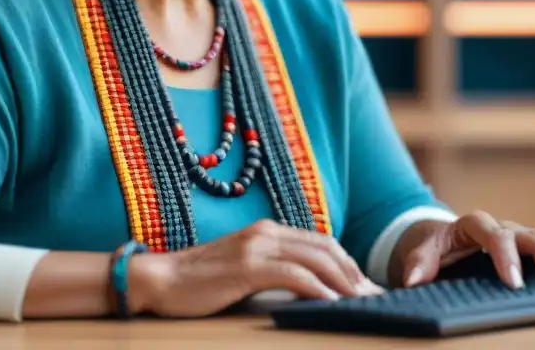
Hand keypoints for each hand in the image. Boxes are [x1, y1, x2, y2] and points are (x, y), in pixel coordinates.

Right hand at [128, 219, 383, 316]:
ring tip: (363, 302)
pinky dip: (318, 289)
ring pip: (316, 259)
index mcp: (268, 230)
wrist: (160, 279)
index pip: (320, 242)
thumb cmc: (200, 282)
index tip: (365, 287)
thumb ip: (272, 269)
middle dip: (354, 273)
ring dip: (344, 282)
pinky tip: (333, 304)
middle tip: (375, 297)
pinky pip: (295, 275)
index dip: (347, 263)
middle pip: (325, 248)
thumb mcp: (243, 268)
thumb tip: (308, 289)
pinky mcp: (248, 266)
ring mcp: (257, 246)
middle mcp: (267, 231)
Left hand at [397, 210, 534, 290]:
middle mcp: (504, 227)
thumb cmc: (438, 248)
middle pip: (530, 235)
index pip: (492, 234)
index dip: (504, 256)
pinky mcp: (534, 246)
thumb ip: (418, 262)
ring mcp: (522, 235)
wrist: (449, 238)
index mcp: (476, 225)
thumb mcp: (424, 250)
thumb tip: (412, 279)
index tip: (513, 283)